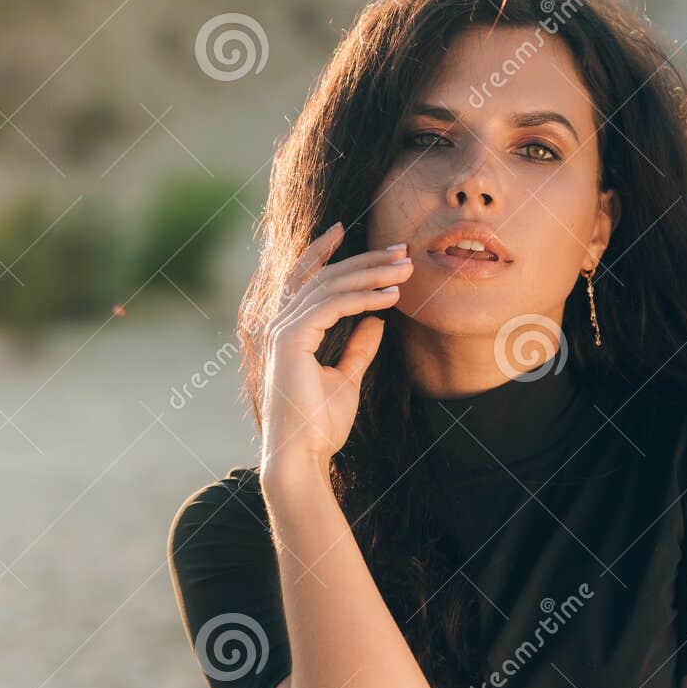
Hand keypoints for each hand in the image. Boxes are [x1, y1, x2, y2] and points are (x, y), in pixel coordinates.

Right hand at [259, 221, 410, 470]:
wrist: (302, 456)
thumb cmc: (319, 425)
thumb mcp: (347, 379)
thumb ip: (358, 348)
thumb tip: (376, 320)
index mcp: (288, 332)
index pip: (304, 279)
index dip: (323, 251)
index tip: (349, 231)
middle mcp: (280, 325)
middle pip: (323, 276)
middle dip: (364, 260)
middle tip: (402, 250)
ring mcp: (282, 331)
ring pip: (330, 286)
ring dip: (371, 274)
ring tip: (406, 269)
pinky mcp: (291, 340)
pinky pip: (332, 306)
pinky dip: (363, 297)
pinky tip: (391, 297)